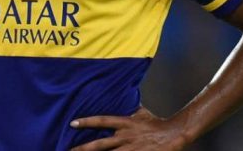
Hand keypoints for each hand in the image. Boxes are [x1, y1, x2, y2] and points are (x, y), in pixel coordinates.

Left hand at [69, 107, 188, 150]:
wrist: (174, 134)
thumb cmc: (156, 123)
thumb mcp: (141, 113)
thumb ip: (129, 109)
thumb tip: (124, 96)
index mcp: (125, 123)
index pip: (102, 121)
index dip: (87, 122)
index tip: (72, 123)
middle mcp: (125, 137)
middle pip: (100, 145)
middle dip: (84, 149)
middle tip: (68, 150)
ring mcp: (131, 149)